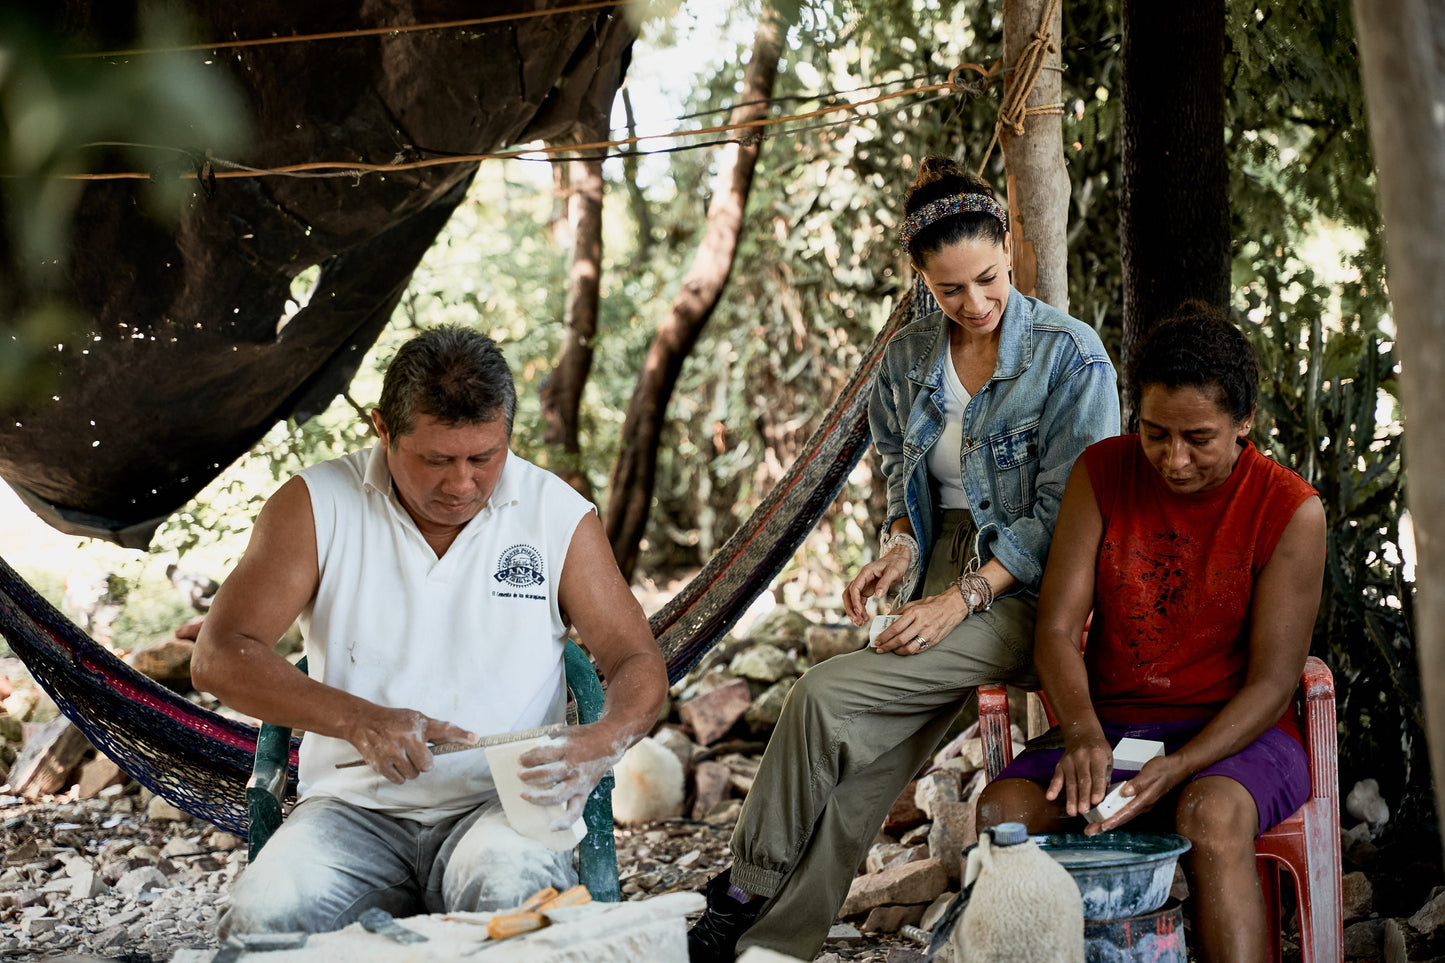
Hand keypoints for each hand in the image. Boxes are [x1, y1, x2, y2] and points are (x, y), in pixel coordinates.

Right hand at [346, 706, 475, 784]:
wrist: (363, 722)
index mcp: (418, 725)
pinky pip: (399, 780)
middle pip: (427, 765)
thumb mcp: (415, 719)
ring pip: (413, 775)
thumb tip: (458, 739)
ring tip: (401, 756)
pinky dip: (398, 775)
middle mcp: (407, 738)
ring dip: (410, 769)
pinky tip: (393, 763)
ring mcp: (393, 752)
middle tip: (413, 753)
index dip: (461, 734)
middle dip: (422, 762)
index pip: (444, 730)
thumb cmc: (393, 721)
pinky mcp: (381, 764)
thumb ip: (434, 730)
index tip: (475, 738)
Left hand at [517, 722, 627, 829]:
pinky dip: (565, 822)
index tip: (521, 760)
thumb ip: (547, 742)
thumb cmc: (583, 738)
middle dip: (529, 776)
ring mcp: (579, 783)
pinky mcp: (584, 793)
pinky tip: (552, 827)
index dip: (528, 758)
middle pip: (547, 775)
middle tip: (520, 775)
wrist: (608, 743)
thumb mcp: (564, 733)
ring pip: (556, 796)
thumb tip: (527, 753)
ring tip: (524, 795)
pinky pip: (575, 812)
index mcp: (567, 749)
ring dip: (538, 798)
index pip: (542, 755)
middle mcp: (573, 767)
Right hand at [843, 549, 913, 623]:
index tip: (860, 611)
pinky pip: (860, 600)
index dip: (855, 601)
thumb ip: (885, 583)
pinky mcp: (868, 588)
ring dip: (853, 610)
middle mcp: (862, 578)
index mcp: (865, 572)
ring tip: (859, 622)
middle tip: (857, 620)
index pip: (854, 588)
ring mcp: (864, 584)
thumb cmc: (896, 562)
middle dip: (851, 608)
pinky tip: (864, 617)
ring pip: (852, 598)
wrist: (899, 558)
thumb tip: (878, 595)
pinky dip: (860, 608)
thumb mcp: (893, 572)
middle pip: (848, 594)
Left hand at [872, 589, 969, 654]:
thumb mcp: (914, 603)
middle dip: (887, 646)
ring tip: (891, 650)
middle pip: (900, 639)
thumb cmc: (932, 604)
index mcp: (914, 612)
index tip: (877, 641)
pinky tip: (903, 650)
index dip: (884, 636)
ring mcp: (928, 633)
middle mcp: (921, 623)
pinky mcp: (934, 640)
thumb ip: (899, 612)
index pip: (895, 627)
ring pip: (909, 648)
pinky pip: (919, 650)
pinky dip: (909, 652)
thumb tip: (886, 619)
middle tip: (880, 649)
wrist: (952, 606)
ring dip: (897, 651)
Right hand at [1046, 732, 1112, 816]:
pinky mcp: (1060, 764)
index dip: (1097, 788)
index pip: (1097, 774)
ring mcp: (1069, 761)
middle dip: (1083, 796)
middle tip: (1083, 810)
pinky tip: (1050, 797)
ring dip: (1071, 798)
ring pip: (1070, 781)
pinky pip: (1056, 777)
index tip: (1096, 801)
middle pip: (1083, 779)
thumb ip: (1105, 776)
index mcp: (1097, 755)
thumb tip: (1102, 798)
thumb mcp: (1107, 759)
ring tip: (1072, 811)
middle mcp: (1082, 757)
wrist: (1083, 734)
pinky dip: (1053, 788)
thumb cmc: (1098, 751)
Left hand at [1085, 754, 1189, 834]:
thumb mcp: (1151, 772)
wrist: (1177, 768)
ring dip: (1108, 822)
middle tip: (1089, 832)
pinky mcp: (1140, 800)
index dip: (1113, 820)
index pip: (1127, 813)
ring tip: (1093, 828)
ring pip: (1123, 816)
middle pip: (1122, 818)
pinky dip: (1114, 814)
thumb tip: (1126, 791)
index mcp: (1145, 799)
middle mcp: (1143, 805)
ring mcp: (1142, 804)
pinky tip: (1105, 815)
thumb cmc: (1164, 769)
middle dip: (1105, 826)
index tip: (1102, 827)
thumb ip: (1139, 783)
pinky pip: (1125, 810)